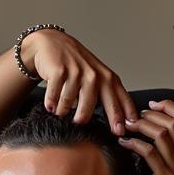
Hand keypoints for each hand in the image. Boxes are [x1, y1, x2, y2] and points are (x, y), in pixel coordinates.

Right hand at [20, 30, 137, 134]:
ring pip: (71, 103)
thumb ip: (107, 96)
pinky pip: (55, 96)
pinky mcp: (60, 71)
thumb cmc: (76, 65)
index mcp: (107, 78)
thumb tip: (119, 125)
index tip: (123, 131)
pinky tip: (50, 106)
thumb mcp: (96, 77)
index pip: (120, 98)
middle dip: (90, 117)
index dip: (123, 115)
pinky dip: (51, 103)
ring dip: (63, 111)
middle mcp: (94, 75)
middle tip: (82, 125)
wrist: (51, 43)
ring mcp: (77, 72)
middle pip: (95, 103)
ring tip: (60, 112)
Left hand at [118, 99, 173, 174]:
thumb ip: (166, 163)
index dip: (167, 106)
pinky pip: (151, 154)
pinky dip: (136, 144)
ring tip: (125, 126)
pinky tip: (124, 143)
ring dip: (141, 125)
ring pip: (163, 134)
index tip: (149, 104)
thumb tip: (147, 148)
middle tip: (130, 116)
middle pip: (173, 121)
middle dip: (150, 113)